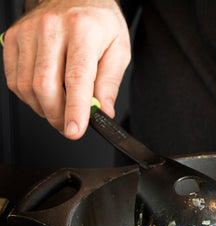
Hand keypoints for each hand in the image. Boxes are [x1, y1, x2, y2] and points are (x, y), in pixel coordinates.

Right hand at [2, 0, 130, 138]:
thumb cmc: (99, 22)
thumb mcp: (119, 50)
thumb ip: (110, 83)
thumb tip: (103, 111)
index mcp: (83, 31)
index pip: (76, 78)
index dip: (74, 109)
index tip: (74, 130)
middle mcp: (51, 28)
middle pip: (45, 85)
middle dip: (57, 115)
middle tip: (69, 126)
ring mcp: (28, 32)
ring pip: (26, 86)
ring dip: (43, 108)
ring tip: (60, 110)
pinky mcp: (13, 38)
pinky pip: (14, 79)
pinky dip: (28, 96)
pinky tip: (45, 95)